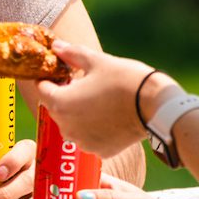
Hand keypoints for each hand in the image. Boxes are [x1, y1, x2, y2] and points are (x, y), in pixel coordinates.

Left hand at [26, 41, 156, 158]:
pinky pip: (89, 137)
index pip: (42, 88)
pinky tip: (109, 116)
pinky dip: (94, 128)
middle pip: (55, 108)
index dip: (49, 78)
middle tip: (83, 83)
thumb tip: (57, 46)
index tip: (60, 72)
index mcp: (60, 103)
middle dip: (64, 95)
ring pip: (72, 124)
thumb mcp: (97, 61)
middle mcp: (66, 127)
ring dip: (78, 113)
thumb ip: (72, 54)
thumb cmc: (124, 80)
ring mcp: (83, 142)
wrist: (156, 106)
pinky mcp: (100, 151)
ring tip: (98, 99)